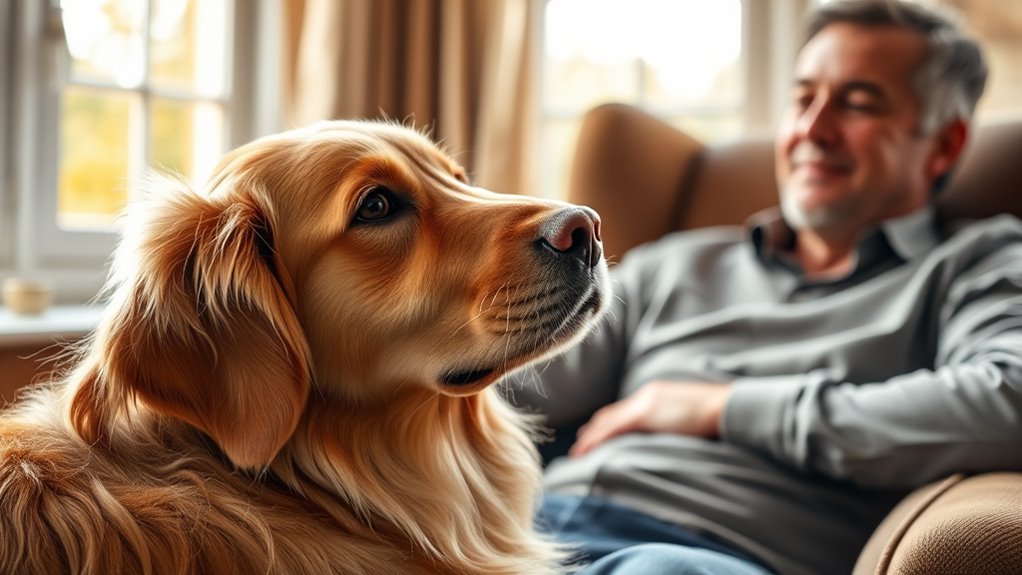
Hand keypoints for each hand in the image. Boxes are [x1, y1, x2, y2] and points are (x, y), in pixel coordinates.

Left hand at [569, 380, 731, 456]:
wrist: (726, 407)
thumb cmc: (717, 414)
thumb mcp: (690, 416)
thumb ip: (674, 422)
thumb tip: (670, 436)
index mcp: (656, 394)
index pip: (625, 409)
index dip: (609, 422)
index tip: (596, 433)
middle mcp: (646, 395)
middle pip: (611, 413)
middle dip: (594, 429)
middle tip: (580, 444)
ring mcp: (644, 404)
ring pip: (607, 421)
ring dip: (591, 437)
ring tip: (578, 453)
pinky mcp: (644, 415)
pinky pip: (612, 429)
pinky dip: (597, 439)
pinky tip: (587, 450)